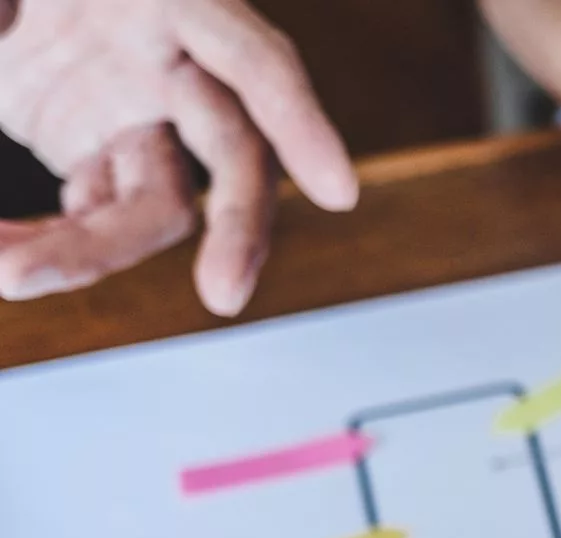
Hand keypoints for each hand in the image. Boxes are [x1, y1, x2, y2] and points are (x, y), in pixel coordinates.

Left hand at [0, 0, 355, 314]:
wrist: (4, 2)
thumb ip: (8, 7)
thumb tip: (2, 28)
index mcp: (170, 4)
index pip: (255, 63)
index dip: (301, 124)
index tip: (338, 193)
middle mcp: (170, 68)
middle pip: (236, 160)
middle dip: (237, 232)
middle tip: (222, 295)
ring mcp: (136, 115)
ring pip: (155, 211)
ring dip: (86, 254)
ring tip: (8, 273)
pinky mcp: (94, 153)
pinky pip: (90, 217)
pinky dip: (46, 243)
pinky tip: (3, 251)